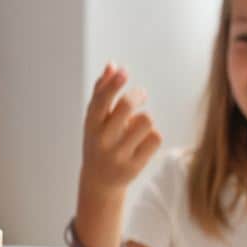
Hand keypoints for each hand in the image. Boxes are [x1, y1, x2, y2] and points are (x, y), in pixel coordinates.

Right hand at [80, 64, 161, 194]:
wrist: (100, 181)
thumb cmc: (99, 140)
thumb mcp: (95, 119)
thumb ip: (102, 92)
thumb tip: (112, 65)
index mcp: (91, 126)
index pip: (100, 102)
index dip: (112, 85)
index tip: (123, 71)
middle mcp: (102, 141)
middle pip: (127, 106)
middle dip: (137, 95)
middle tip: (141, 94)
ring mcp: (118, 155)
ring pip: (146, 120)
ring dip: (144, 119)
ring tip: (137, 128)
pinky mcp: (135, 166)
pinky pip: (155, 138)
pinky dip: (151, 136)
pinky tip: (142, 143)